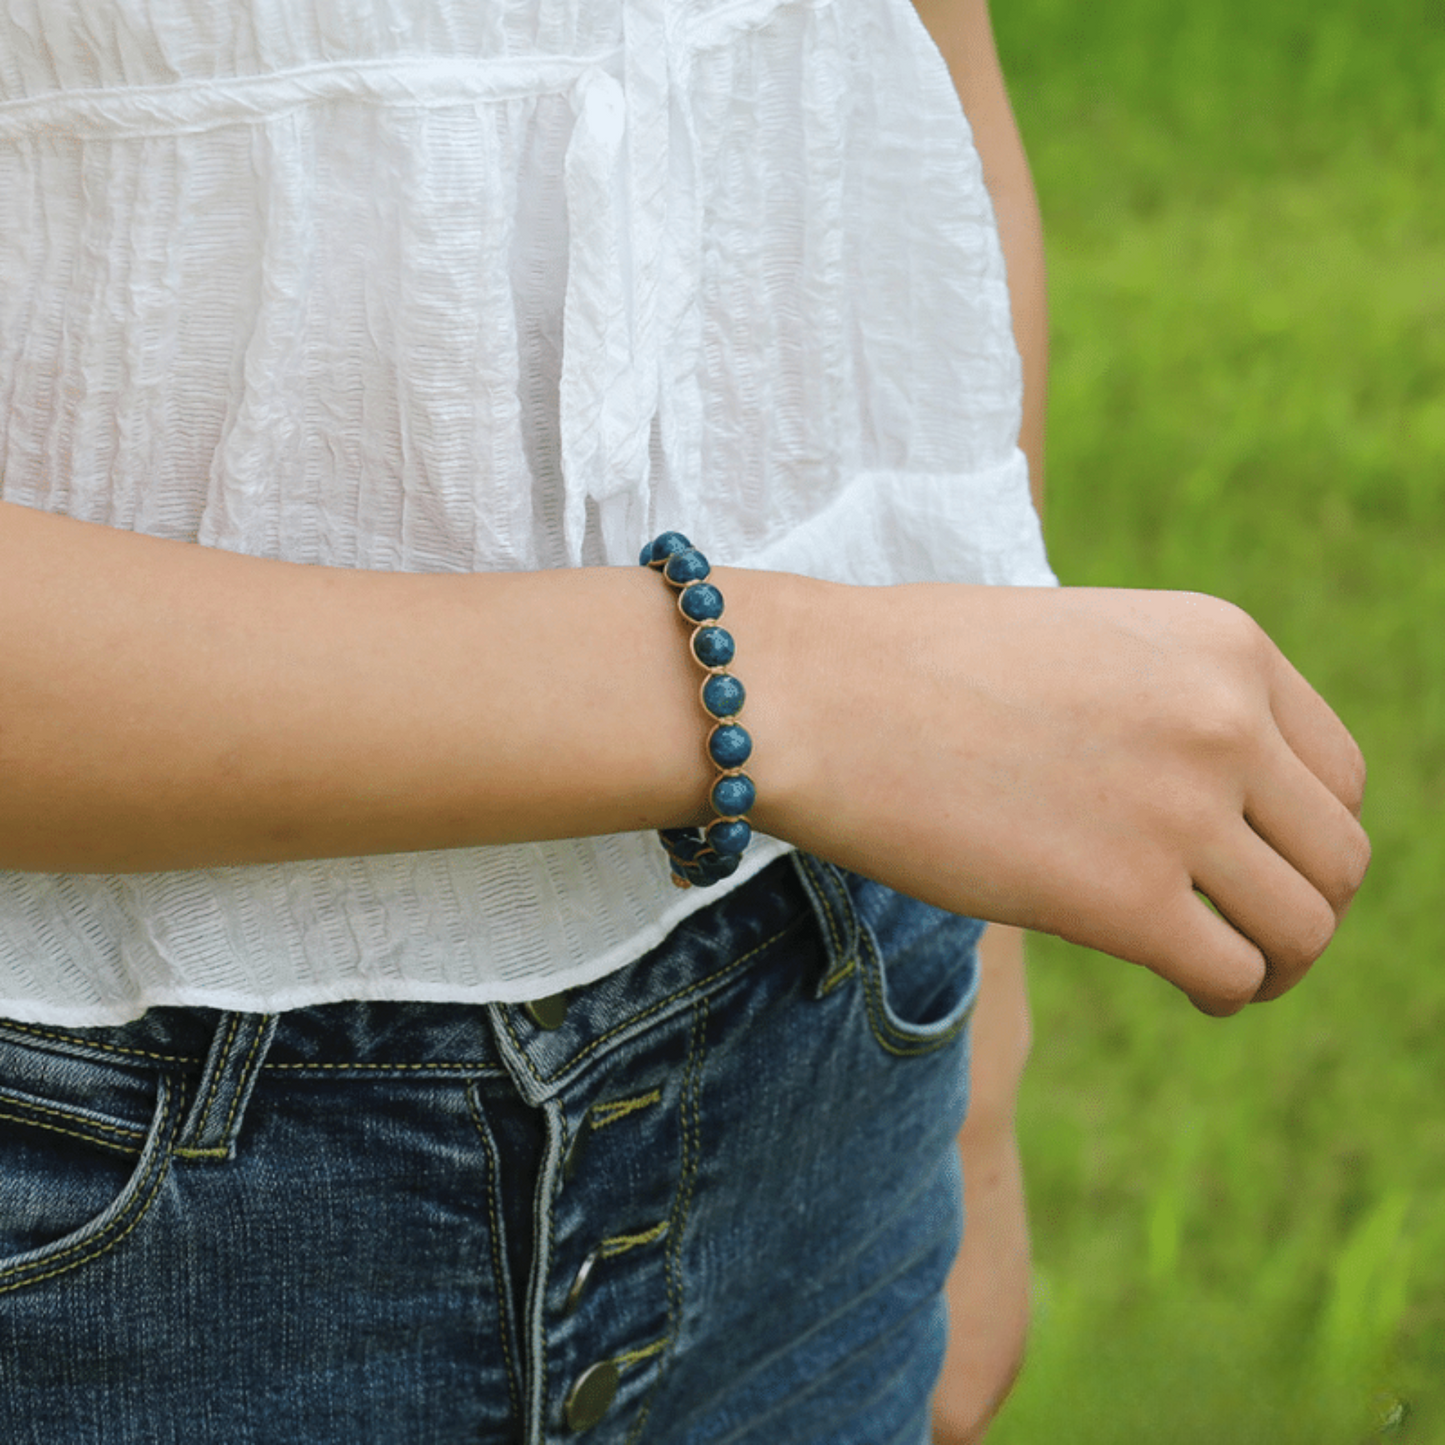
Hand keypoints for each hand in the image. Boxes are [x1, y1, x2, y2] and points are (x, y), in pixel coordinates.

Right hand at [750, 581, 1368, 1014]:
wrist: (817, 696)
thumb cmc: (917, 668)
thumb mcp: (1082, 645)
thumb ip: (1168, 701)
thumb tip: (1211, 794)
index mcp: (1223, 644)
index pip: (1337, 772)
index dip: (1305, 835)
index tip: (1259, 866)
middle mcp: (1226, 720)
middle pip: (1337, 856)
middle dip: (1304, 906)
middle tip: (1251, 933)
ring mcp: (1182, 810)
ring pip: (1304, 928)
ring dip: (1278, 964)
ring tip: (1227, 972)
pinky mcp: (1125, 899)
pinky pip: (1232, 975)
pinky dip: (1224, 994)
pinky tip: (1188, 988)